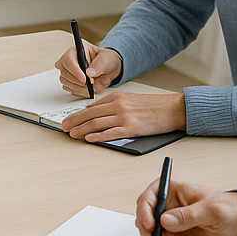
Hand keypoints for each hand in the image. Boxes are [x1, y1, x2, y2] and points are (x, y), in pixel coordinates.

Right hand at [55, 42, 121, 95]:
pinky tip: (87, 89)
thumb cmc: (107, 60)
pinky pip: (68, 88)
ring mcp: (68, 71)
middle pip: (64, 71)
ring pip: (64, 80)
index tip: (84, 79)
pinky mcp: (70, 81)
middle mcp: (70, 60)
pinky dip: (78, 91)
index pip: (68, 59)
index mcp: (77, 50)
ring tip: (90, 86)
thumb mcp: (106, 59)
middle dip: (78, 81)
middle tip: (90, 83)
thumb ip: (98, 65)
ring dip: (78, 87)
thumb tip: (89, 73)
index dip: (75, 70)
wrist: (110, 69)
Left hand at [60, 91, 185, 142]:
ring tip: (72, 134)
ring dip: (81, 130)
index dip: (78, 114)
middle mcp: (118, 105)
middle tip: (63, 128)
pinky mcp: (131, 128)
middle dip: (74, 121)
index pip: (91, 106)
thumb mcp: (131, 100)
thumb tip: (96, 112)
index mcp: (117, 97)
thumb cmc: (154, 106)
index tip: (69, 119)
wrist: (173, 109)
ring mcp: (124, 117)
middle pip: (89, 114)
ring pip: (96, 123)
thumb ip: (114, 105)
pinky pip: (110, 133)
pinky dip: (97, 136)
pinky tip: (89, 139)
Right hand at [134, 177, 236, 235]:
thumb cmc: (229, 209)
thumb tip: (165, 219)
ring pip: (152, 232)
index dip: (145, 210)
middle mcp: (169, 205)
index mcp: (174, 190)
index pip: (150, 196)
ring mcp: (170, 221)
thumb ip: (188, 215)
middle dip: (147, 230)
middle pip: (146, 215)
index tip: (150, 224)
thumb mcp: (211, 210)